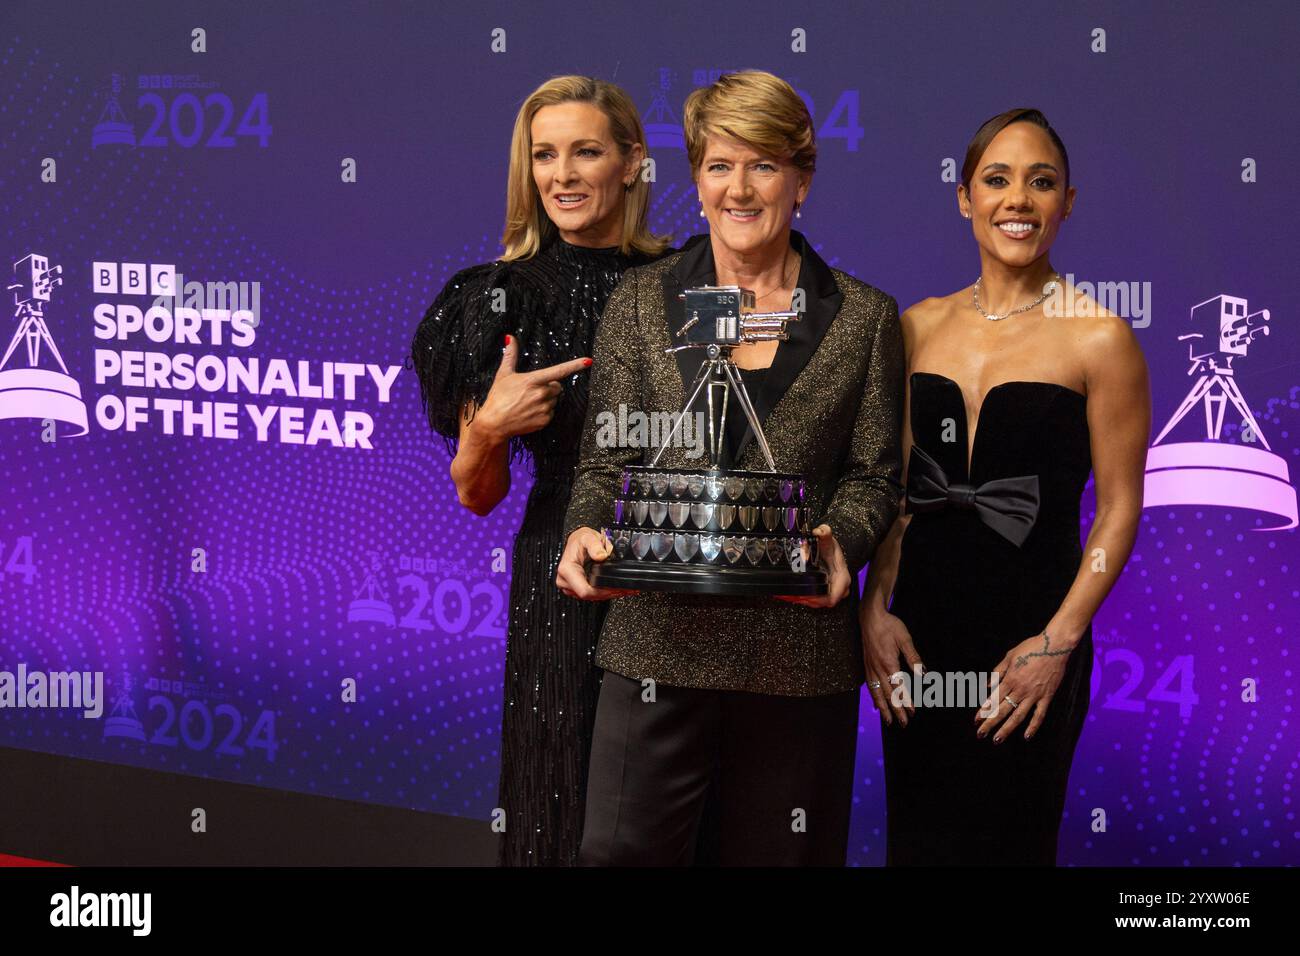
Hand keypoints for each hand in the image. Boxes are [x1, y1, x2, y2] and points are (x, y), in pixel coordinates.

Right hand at [474, 335, 592, 441]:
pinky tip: (529, 413)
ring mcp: (544, 408)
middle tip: (531, 391)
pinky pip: (551, 413)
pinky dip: (543, 412)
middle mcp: (541, 394)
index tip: (588, 361)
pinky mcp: (544, 420)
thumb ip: (510, 355)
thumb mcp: (503, 374)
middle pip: (557, 386)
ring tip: (527, 403)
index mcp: (533, 380)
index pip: (559, 370)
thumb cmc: (497, 398)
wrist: (494, 424)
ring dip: (546, 400)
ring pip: (554, 400)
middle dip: (548, 387)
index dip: (575, 365)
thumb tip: (510, 338)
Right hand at [555, 527, 637, 600]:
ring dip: (608, 594)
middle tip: (625, 588)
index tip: (616, 587)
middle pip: (590, 595)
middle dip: (609, 593)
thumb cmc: (580, 540)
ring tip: (623, 588)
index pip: (585, 591)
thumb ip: (595, 545)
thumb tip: (601, 555)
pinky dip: (603, 592)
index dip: (603, 592)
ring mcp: (569, 586)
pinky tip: (614, 588)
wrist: (576, 542)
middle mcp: (565, 580)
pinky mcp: (575, 588)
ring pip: (591, 597)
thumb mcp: (588, 537)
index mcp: (567, 570)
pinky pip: (591, 594)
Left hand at [775, 524, 849, 608]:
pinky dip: (802, 598)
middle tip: (790, 595)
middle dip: (806, 600)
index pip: (832, 597)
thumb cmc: (830, 547)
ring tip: (786, 595)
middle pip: (822, 602)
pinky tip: (790, 595)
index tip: (804, 596)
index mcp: (842, 578)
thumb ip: (825, 532)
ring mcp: (832, 591)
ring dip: (801, 600)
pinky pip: (813, 600)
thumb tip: (819, 531)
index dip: (818, 599)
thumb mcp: (828, 538)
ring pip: (816, 603)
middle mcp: (839, 587)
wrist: (831, 550)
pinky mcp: (824, 592)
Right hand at [860, 606, 922, 726]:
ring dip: (883, 708)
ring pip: (876, 693)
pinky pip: (870, 686)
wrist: (869, 616)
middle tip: (903, 724)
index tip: (913, 712)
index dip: (906, 701)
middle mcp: (878, 668)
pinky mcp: (867, 665)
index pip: (899, 687)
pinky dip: (873, 697)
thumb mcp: (905, 638)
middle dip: (896, 710)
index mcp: (889, 662)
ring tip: (888, 721)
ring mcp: (870, 667)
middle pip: (887, 694)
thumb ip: (914, 657)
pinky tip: (876, 705)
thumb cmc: (889, 625)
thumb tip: (924, 673)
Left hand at [974, 630, 1077, 743]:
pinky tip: (1026, 736)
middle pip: (1002, 710)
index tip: (975, 721)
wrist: (1054, 646)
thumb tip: (987, 686)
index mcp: (1010, 679)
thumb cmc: (1030, 648)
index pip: (993, 699)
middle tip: (980, 735)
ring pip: (1018, 716)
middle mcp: (1020, 690)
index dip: (983, 711)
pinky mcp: (1047, 697)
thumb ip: (997, 672)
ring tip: (997, 740)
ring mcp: (1034, 695)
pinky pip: (1039, 715)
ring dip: (1007, 729)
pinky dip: (1033, 726)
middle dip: (990, 723)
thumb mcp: (1009, 656)